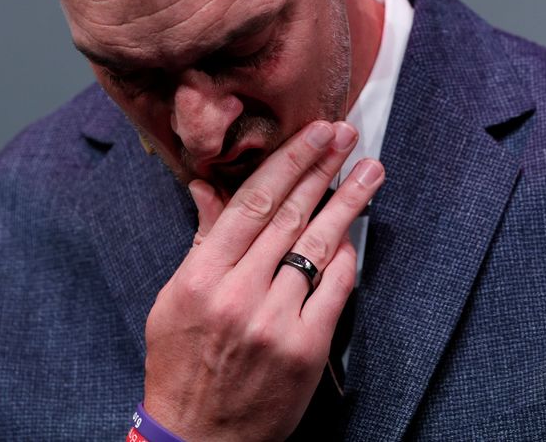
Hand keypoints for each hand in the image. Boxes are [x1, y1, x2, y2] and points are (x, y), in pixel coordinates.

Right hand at [141, 120, 383, 440]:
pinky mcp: (304, 349)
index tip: (313, 133)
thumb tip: (211, 187)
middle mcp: (239, 294)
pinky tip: (355, 232)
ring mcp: (274, 322)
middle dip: (322, 169)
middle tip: (347, 135)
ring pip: (317, 247)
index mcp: (202, 277)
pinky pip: (334, 290)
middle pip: (289, 216)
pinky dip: (345, 258)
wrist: (197, 437)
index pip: (252, 203)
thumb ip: (203, 240)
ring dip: (348, 203)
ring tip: (370, 171)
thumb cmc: (181, 364)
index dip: (288, 162)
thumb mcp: (174, 298)